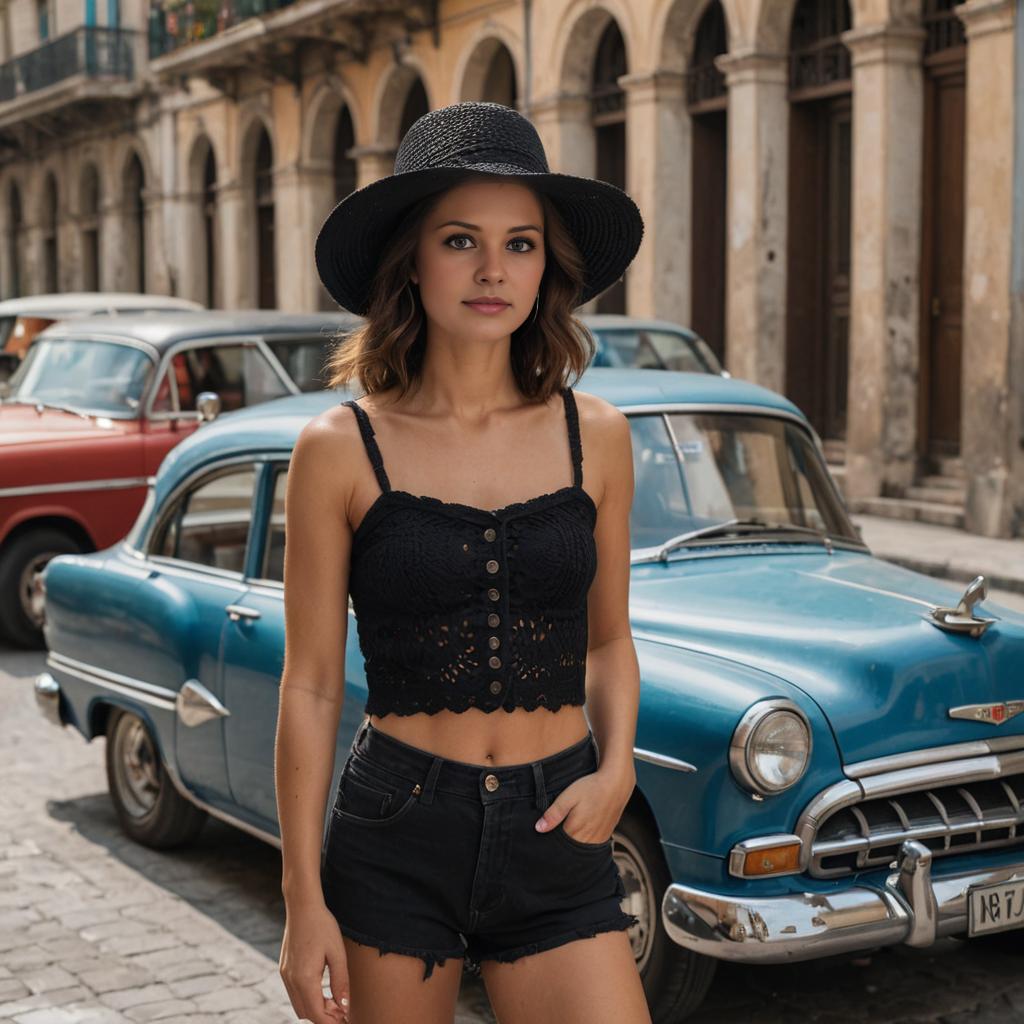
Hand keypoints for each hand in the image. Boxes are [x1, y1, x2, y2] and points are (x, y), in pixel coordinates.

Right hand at [279, 899, 349, 1023]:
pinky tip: (322, 990)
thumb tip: (344, 1006)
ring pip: (299, 1005)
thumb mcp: (337, 953)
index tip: (346, 1020)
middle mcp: (291, 980)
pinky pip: (295, 993)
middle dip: (325, 1017)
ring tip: (335, 1001)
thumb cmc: (322, 926)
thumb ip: (340, 981)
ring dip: (316, 1008)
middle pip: (306, 1013)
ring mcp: (285, 975)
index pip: (317, 1014)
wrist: (302, 906)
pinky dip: (308, 998)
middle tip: (343, 1011)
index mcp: (304, 978)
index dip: (332, 1022)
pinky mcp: (284, 969)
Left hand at [534, 765, 634, 844]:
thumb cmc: (591, 788)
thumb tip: (539, 829)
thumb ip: (554, 814)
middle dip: (560, 844)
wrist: (616, 784)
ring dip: (572, 843)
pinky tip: (580, 831)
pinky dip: (583, 841)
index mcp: (575, 830)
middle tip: (555, 831)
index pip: (557, 844)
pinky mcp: (605, 836)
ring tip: (570, 828)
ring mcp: (597, 839)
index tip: (544, 834)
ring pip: (579, 848)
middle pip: (568, 849)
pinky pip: (590, 846)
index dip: (549, 839)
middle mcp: (587, 839)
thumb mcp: (568, 797)